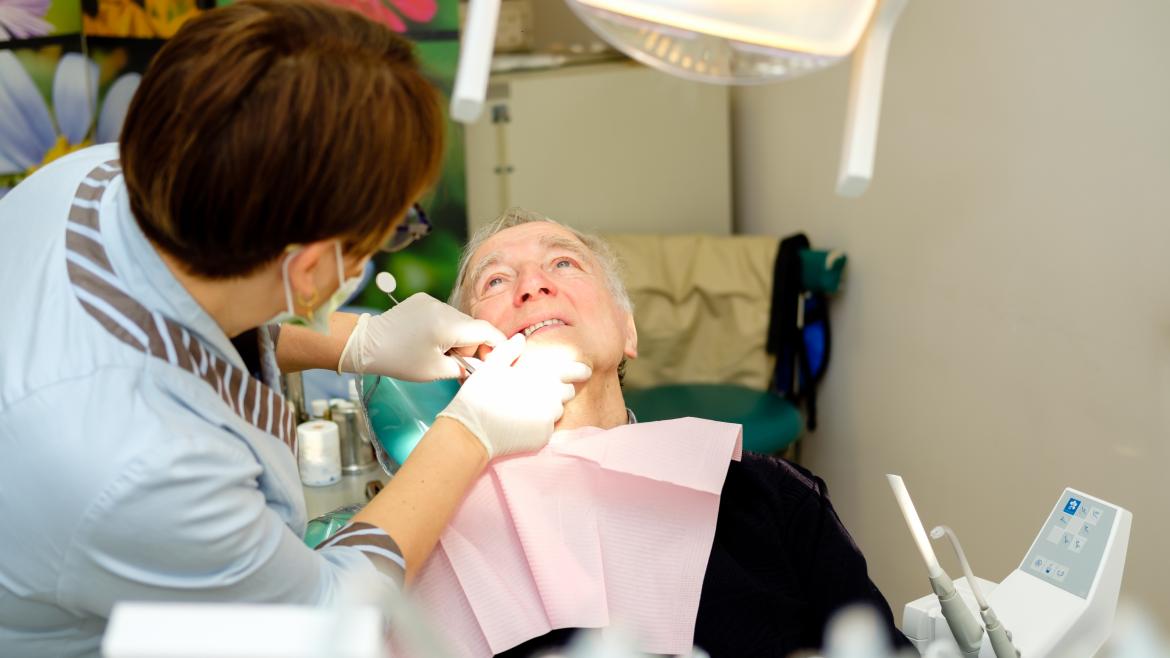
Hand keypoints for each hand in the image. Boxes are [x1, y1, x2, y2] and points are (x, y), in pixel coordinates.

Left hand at [337, 293, 504, 380]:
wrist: (366, 343)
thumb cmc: (400, 360)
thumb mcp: (435, 371)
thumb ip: (464, 368)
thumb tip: (479, 367)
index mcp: (449, 325)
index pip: (486, 331)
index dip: (498, 345)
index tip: (501, 358)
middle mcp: (444, 308)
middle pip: (472, 327)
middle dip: (472, 345)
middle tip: (460, 364)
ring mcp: (432, 301)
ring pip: (459, 321)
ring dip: (458, 337)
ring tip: (441, 353)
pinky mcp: (422, 300)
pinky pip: (444, 315)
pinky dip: (445, 328)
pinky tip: (429, 340)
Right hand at [436, 334, 591, 458]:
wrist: (473, 430)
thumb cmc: (481, 395)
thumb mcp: (492, 366)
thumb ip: (510, 350)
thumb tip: (520, 338)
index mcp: (543, 376)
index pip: (575, 371)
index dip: (580, 371)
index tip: (585, 371)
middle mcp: (552, 397)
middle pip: (567, 392)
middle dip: (557, 391)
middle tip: (538, 392)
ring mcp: (549, 419)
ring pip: (557, 411)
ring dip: (548, 408)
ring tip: (525, 408)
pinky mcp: (544, 437)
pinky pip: (547, 428)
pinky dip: (539, 425)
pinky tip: (521, 423)